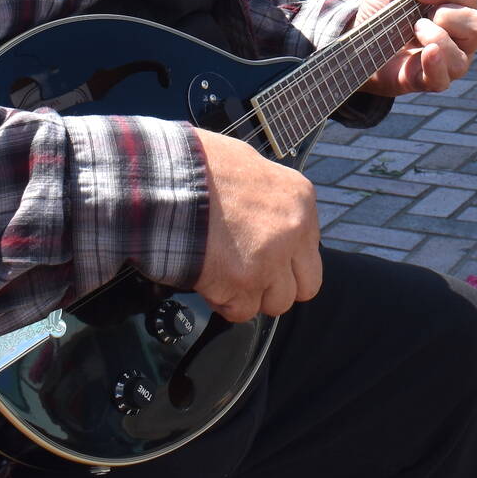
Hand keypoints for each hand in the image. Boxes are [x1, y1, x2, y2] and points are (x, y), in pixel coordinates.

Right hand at [193, 128, 321, 322]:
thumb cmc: (198, 168)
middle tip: (252, 276)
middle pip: (306, 286)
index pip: (311, 250)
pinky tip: (209, 277)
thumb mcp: (249, 165)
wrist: (165, 181)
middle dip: (279, 286)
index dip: (286, 258)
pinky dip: (224, 302)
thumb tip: (269, 216)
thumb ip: (269, 198)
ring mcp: (270, 260)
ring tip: (225, 272)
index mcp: (299, 199)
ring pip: (276, 303)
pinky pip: (241, 311)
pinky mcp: (242, 282)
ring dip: (251, 296)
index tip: (267, 256)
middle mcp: (293, 231)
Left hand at [354, 0, 476, 95]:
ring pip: (465, 55)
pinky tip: (425, 52)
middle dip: (449, 15)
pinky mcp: (429, 80)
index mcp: (454, 8)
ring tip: (415, 32)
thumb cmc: (383, 14)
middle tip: (420, 16)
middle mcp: (458, 36)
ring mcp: (447, 61)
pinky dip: (436, 64)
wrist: (357, 42)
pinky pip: (445, 78)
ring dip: (439, 38)